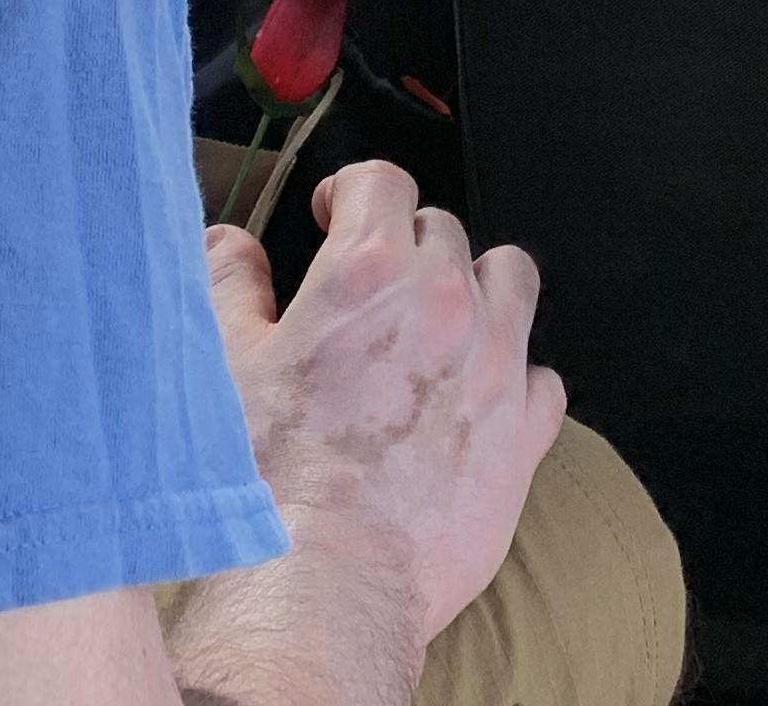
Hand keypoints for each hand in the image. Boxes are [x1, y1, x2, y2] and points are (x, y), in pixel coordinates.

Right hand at [206, 162, 563, 655]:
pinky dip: (514, 376)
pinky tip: (475, 398)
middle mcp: (445, 303)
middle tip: (372, 290)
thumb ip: (229, 285)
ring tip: (440, 323)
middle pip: (442, 230)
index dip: (353, 192)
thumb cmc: (268, 480)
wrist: (322, 585)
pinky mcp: (524, 432)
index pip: (382, 182)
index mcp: (371, 271)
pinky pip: (542, 375)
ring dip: (476, 288)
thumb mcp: (225, 363)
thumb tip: (231, 246)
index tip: (338, 214)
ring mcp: (495, 364)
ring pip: (509, 281)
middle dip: (404, 247)